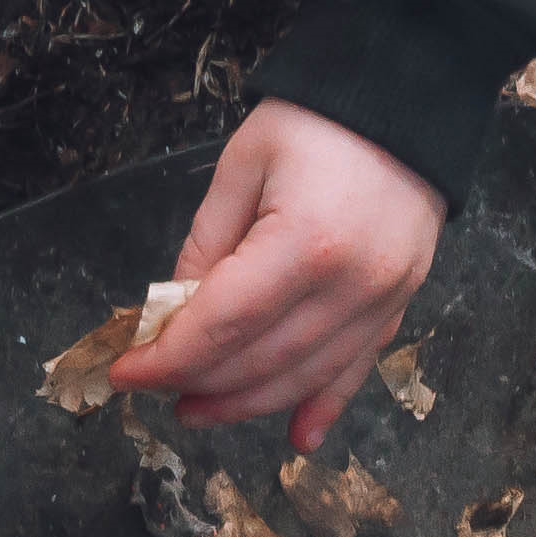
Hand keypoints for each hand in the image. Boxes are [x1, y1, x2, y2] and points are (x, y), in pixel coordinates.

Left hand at [103, 98, 442, 450]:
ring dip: (246, 405)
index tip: (128, 370)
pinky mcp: (400, 304)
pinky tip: (297, 438)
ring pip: (304, 378)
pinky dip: (323, 406)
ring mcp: (383, 301)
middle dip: (199, 383)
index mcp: (304, 244)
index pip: (222, 327)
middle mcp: (351, 286)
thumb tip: (176, 317)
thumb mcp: (242, 167)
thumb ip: (207, 248)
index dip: (168, 359)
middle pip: (260, 363)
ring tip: (199, 410)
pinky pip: (356, 370)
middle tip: (157, 387)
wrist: (408, 98)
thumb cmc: (318, 121)